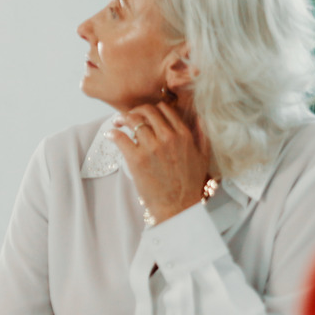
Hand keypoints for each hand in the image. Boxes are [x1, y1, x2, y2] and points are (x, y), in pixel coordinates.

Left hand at [110, 102, 210, 224]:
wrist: (177, 205)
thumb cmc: (190, 184)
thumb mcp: (203, 158)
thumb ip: (202, 136)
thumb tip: (199, 119)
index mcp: (184, 136)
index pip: (164, 109)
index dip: (151, 108)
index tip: (144, 114)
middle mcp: (168, 138)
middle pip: (146, 111)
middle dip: (135, 111)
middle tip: (128, 117)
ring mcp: (151, 147)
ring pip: (133, 120)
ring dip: (122, 120)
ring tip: (118, 124)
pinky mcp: (136, 158)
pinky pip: (120, 137)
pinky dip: (113, 134)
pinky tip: (111, 135)